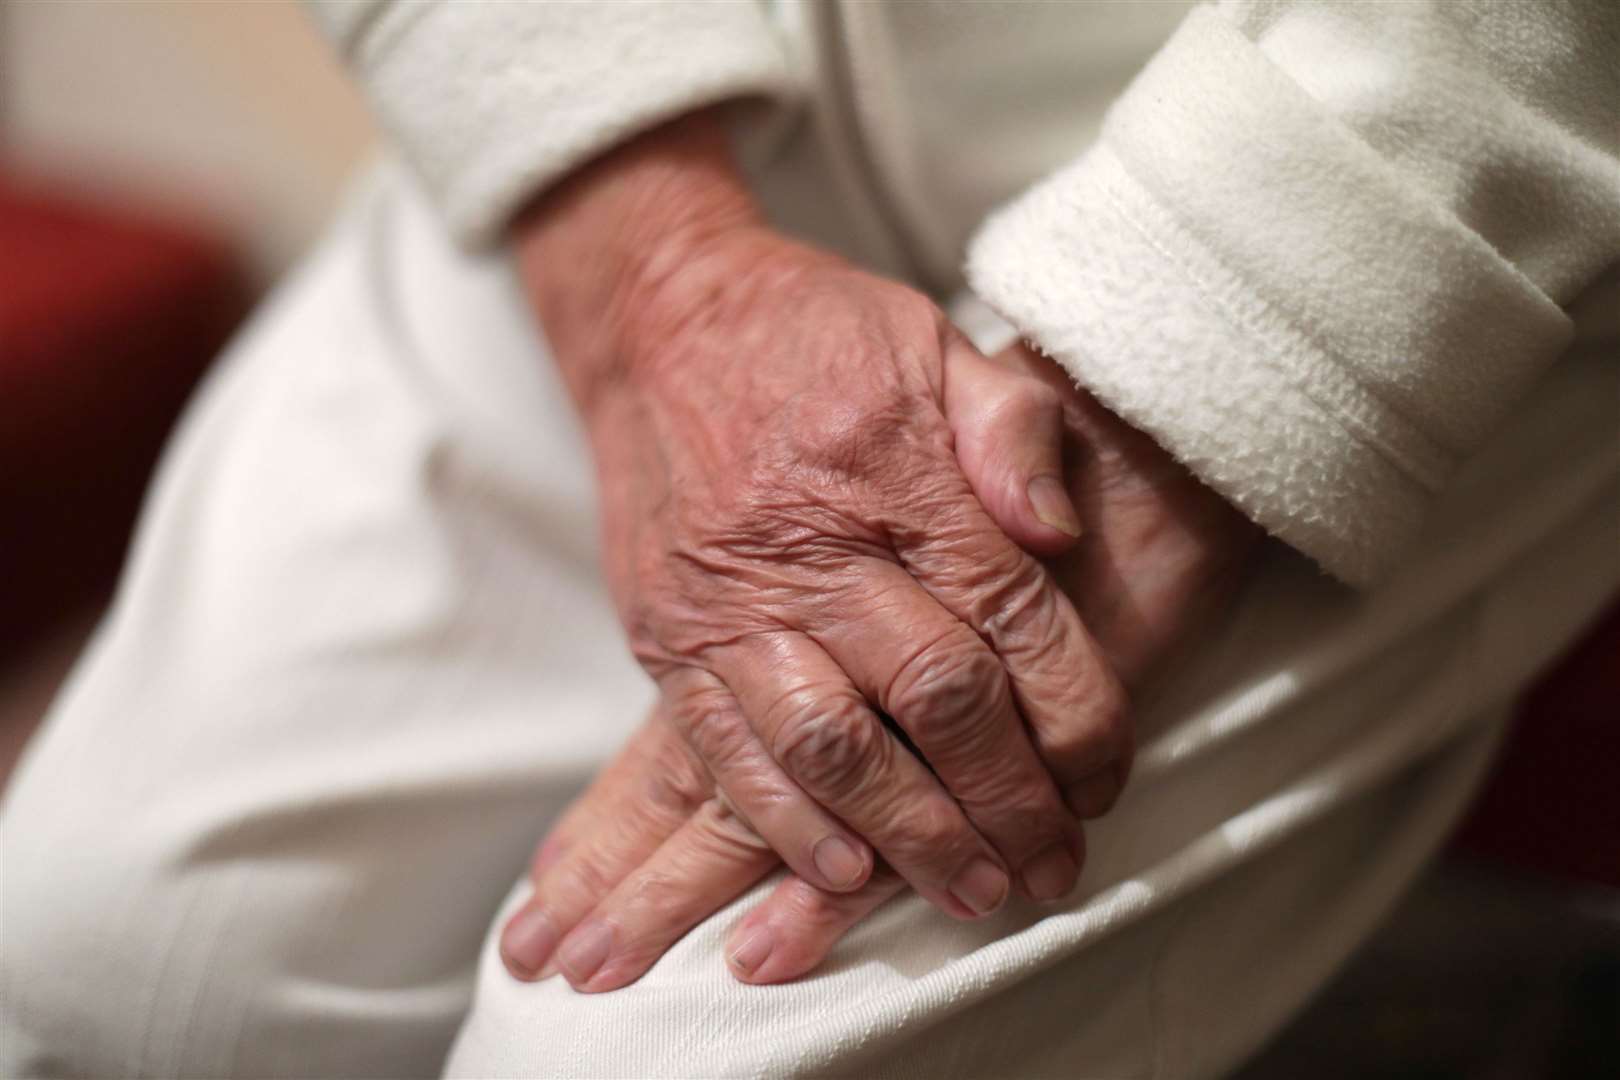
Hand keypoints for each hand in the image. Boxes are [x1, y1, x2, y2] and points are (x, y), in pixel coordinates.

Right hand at [517, 110, 1128, 926]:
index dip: (1076, 714)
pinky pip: (726, 752)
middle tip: (1053, 868)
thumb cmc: (816, 334)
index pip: (1012, 619)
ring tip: (973, 893)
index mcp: (899, 473)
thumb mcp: (936, 343)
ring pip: (834, 746)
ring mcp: (731, 600)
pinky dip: (788, 824)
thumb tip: (1065, 537)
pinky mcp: (668, 637)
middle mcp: (815, 546)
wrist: (660, 320)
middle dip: (1008, 801)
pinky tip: (845, 873)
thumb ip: (1014, 431)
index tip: (1106, 777)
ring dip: (912, 835)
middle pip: (936, 699)